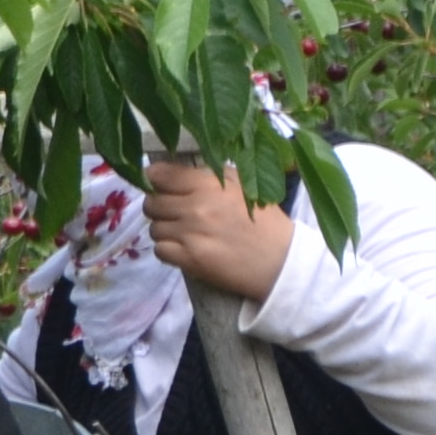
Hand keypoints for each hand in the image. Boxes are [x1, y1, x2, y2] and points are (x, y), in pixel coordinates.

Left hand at [142, 159, 296, 305]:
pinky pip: (159, 250)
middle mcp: (196, 207)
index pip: (160, 175)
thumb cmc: (265, 223)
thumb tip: (177, 171)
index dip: (155, 180)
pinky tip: (185, 249)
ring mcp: (191, 234)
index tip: (160, 186)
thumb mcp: (243, 186)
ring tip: (184, 233)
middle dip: (160, 207)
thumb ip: (210, 175)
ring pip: (154, 228)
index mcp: (209, 185)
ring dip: (165, 230)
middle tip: (174, 213)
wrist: (283, 263)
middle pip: (151, 203)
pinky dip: (168, 250)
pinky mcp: (190, 260)